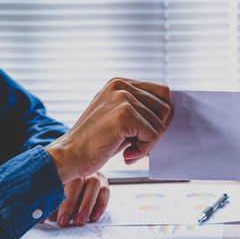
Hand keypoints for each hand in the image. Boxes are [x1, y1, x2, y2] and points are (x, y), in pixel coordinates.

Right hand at [45, 78, 172, 183]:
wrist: (69, 156)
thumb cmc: (95, 142)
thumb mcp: (118, 118)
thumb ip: (140, 110)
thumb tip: (170, 114)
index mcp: (120, 83)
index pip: (162, 92)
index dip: (163, 116)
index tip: (150, 132)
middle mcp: (121, 86)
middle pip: (166, 108)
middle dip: (158, 130)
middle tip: (139, 144)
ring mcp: (122, 98)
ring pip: (161, 124)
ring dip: (149, 143)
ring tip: (129, 150)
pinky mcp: (124, 114)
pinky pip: (153, 136)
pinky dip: (144, 150)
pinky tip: (127, 155)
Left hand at [47, 172, 109, 226]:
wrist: (75, 179)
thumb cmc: (60, 189)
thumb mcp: (51, 194)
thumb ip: (47, 204)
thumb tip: (38, 218)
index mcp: (62, 169)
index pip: (58, 181)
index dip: (53, 199)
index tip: (48, 217)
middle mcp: (79, 169)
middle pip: (76, 182)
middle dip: (69, 203)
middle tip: (64, 221)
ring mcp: (93, 174)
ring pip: (93, 184)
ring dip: (86, 205)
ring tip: (79, 221)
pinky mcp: (103, 182)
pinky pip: (104, 192)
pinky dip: (100, 205)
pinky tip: (93, 217)